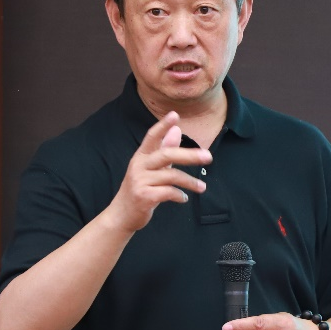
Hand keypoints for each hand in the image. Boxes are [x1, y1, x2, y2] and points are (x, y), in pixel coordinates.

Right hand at [106, 112, 211, 232]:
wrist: (122, 215)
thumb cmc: (140, 189)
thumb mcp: (151, 168)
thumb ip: (164, 150)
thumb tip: (176, 130)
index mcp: (141, 156)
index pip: (151, 136)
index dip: (163, 125)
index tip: (175, 115)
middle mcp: (139, 166)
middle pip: (166, 155)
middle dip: (189, 155)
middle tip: (208, 156)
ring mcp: (140, 181)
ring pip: (171, 176)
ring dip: (190, 182)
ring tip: (202, 187)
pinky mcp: (144, 197)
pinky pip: (168, 192)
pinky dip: (179, 195)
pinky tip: (184, 198)